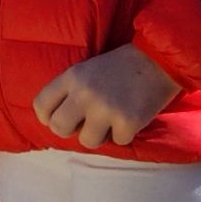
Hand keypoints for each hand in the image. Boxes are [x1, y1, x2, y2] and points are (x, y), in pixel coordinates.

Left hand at [33, 43, 180, 148]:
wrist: (159, 59)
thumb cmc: (121, 66)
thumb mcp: (88, 69)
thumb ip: (71, 91)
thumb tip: (58, 121)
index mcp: (72, 76)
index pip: (41, 105)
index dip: (48, 117)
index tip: (61, 118)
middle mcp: (85, 93)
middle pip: (59, 128)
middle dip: (71, 130)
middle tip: (86, 124)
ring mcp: (105, 108)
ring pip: (87, 141)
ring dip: (100, 135)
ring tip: (112, 119)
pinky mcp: (127, 122)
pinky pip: (118, 142)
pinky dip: (125, 134)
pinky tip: (132, 116)